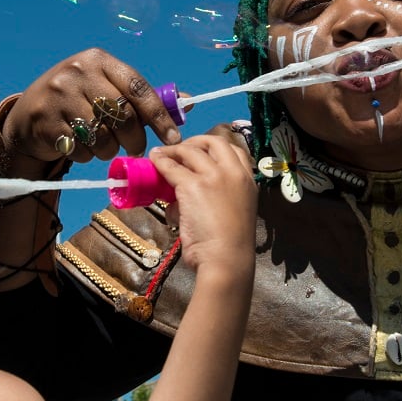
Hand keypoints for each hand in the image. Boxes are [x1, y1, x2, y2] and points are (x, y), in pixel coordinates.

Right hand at [1, 49, 183, 169]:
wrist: (30, 111)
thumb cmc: (80, 99)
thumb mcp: (108, 88)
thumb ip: (144, 97)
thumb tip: (187, 103)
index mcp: (99, 60)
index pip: (138, 87)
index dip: (159, 116)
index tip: (174, 138)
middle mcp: (77, 72)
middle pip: (122, 114)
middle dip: (135, 139)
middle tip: (137, 150)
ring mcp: (58, 94)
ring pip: (101, 135)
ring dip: (108, 150)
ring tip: (104, 147)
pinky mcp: (45, 119)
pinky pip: (79, 148)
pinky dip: (86, 156)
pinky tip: (82, 148)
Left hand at [148, 136, 256, 277]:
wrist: (227, 259)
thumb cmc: (229, 245)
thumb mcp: (231, 213)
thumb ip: (214, 199)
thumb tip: (178, 200)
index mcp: (248, 181)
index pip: (236, 151)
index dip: (216, 148)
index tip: (202, 153)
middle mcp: (234, 173)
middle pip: (214, 142)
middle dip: (195, 141)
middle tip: (180, 150)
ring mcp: (214, 177)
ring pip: (190, 151)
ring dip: (174, 151)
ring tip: (161, 156)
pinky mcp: (193, 185)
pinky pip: (171, 167)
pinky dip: (161, 162)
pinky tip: (153, 161)